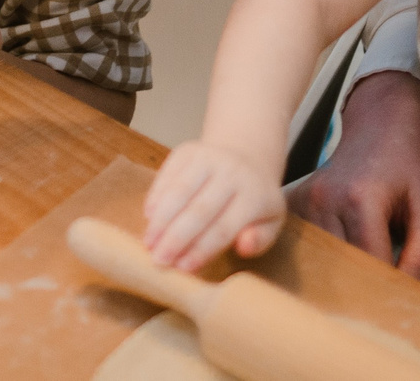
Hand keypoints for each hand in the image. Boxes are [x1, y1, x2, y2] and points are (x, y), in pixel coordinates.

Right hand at [144, 140, 286, 271]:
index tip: (183, 269)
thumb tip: (244, 247)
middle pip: (200, 210)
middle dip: (176, 238)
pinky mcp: (187, 151)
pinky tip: (148, 218)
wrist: (246, 156)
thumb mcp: (271, 221)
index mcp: (255, 195)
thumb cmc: (255, 199)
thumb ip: (260, 239)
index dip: (202, 249)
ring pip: (180, 191)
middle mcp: (231, 172)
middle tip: (159, 261)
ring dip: (161, 219)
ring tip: (148, 243)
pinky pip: (167, 174)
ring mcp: (208, 157)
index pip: (224, 227)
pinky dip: (156, 196)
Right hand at [293, 69, 419, 280]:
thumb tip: (409, 298)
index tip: (400, 302)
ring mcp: (305, 199)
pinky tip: (339, 256)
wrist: (382, 119)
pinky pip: (306, 243)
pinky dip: (322, 256)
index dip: (389, 290)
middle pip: (340, 267)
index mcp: (360, 200)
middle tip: (382, 296)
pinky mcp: (296, 200)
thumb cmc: (411, 161)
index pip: (370, 267)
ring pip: (320, 260)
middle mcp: (324, 200)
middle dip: (363, 286)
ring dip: (340, 273)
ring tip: (363, 276)